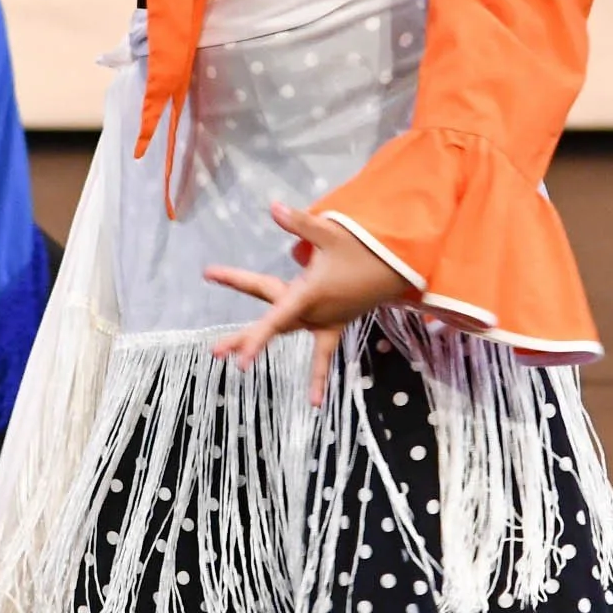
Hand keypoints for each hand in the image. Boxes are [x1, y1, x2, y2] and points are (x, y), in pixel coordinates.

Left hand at [207, 204, 417, 406]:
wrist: (398, 268)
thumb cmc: (364, 249)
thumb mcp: (331, 233)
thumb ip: (300, 223)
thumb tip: (272, 208)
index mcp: (308, 294)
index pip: (276, 319)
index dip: (256, 339)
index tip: (237, 360)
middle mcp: (313, 313)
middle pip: (272, 324)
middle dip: (243, 337)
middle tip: (214, 351)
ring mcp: (323, 322)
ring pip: (285, 331)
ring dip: (257, 339)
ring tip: (226, 355)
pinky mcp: (333, 324)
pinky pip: (323, 352)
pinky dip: (318, 376)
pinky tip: (314, 404)